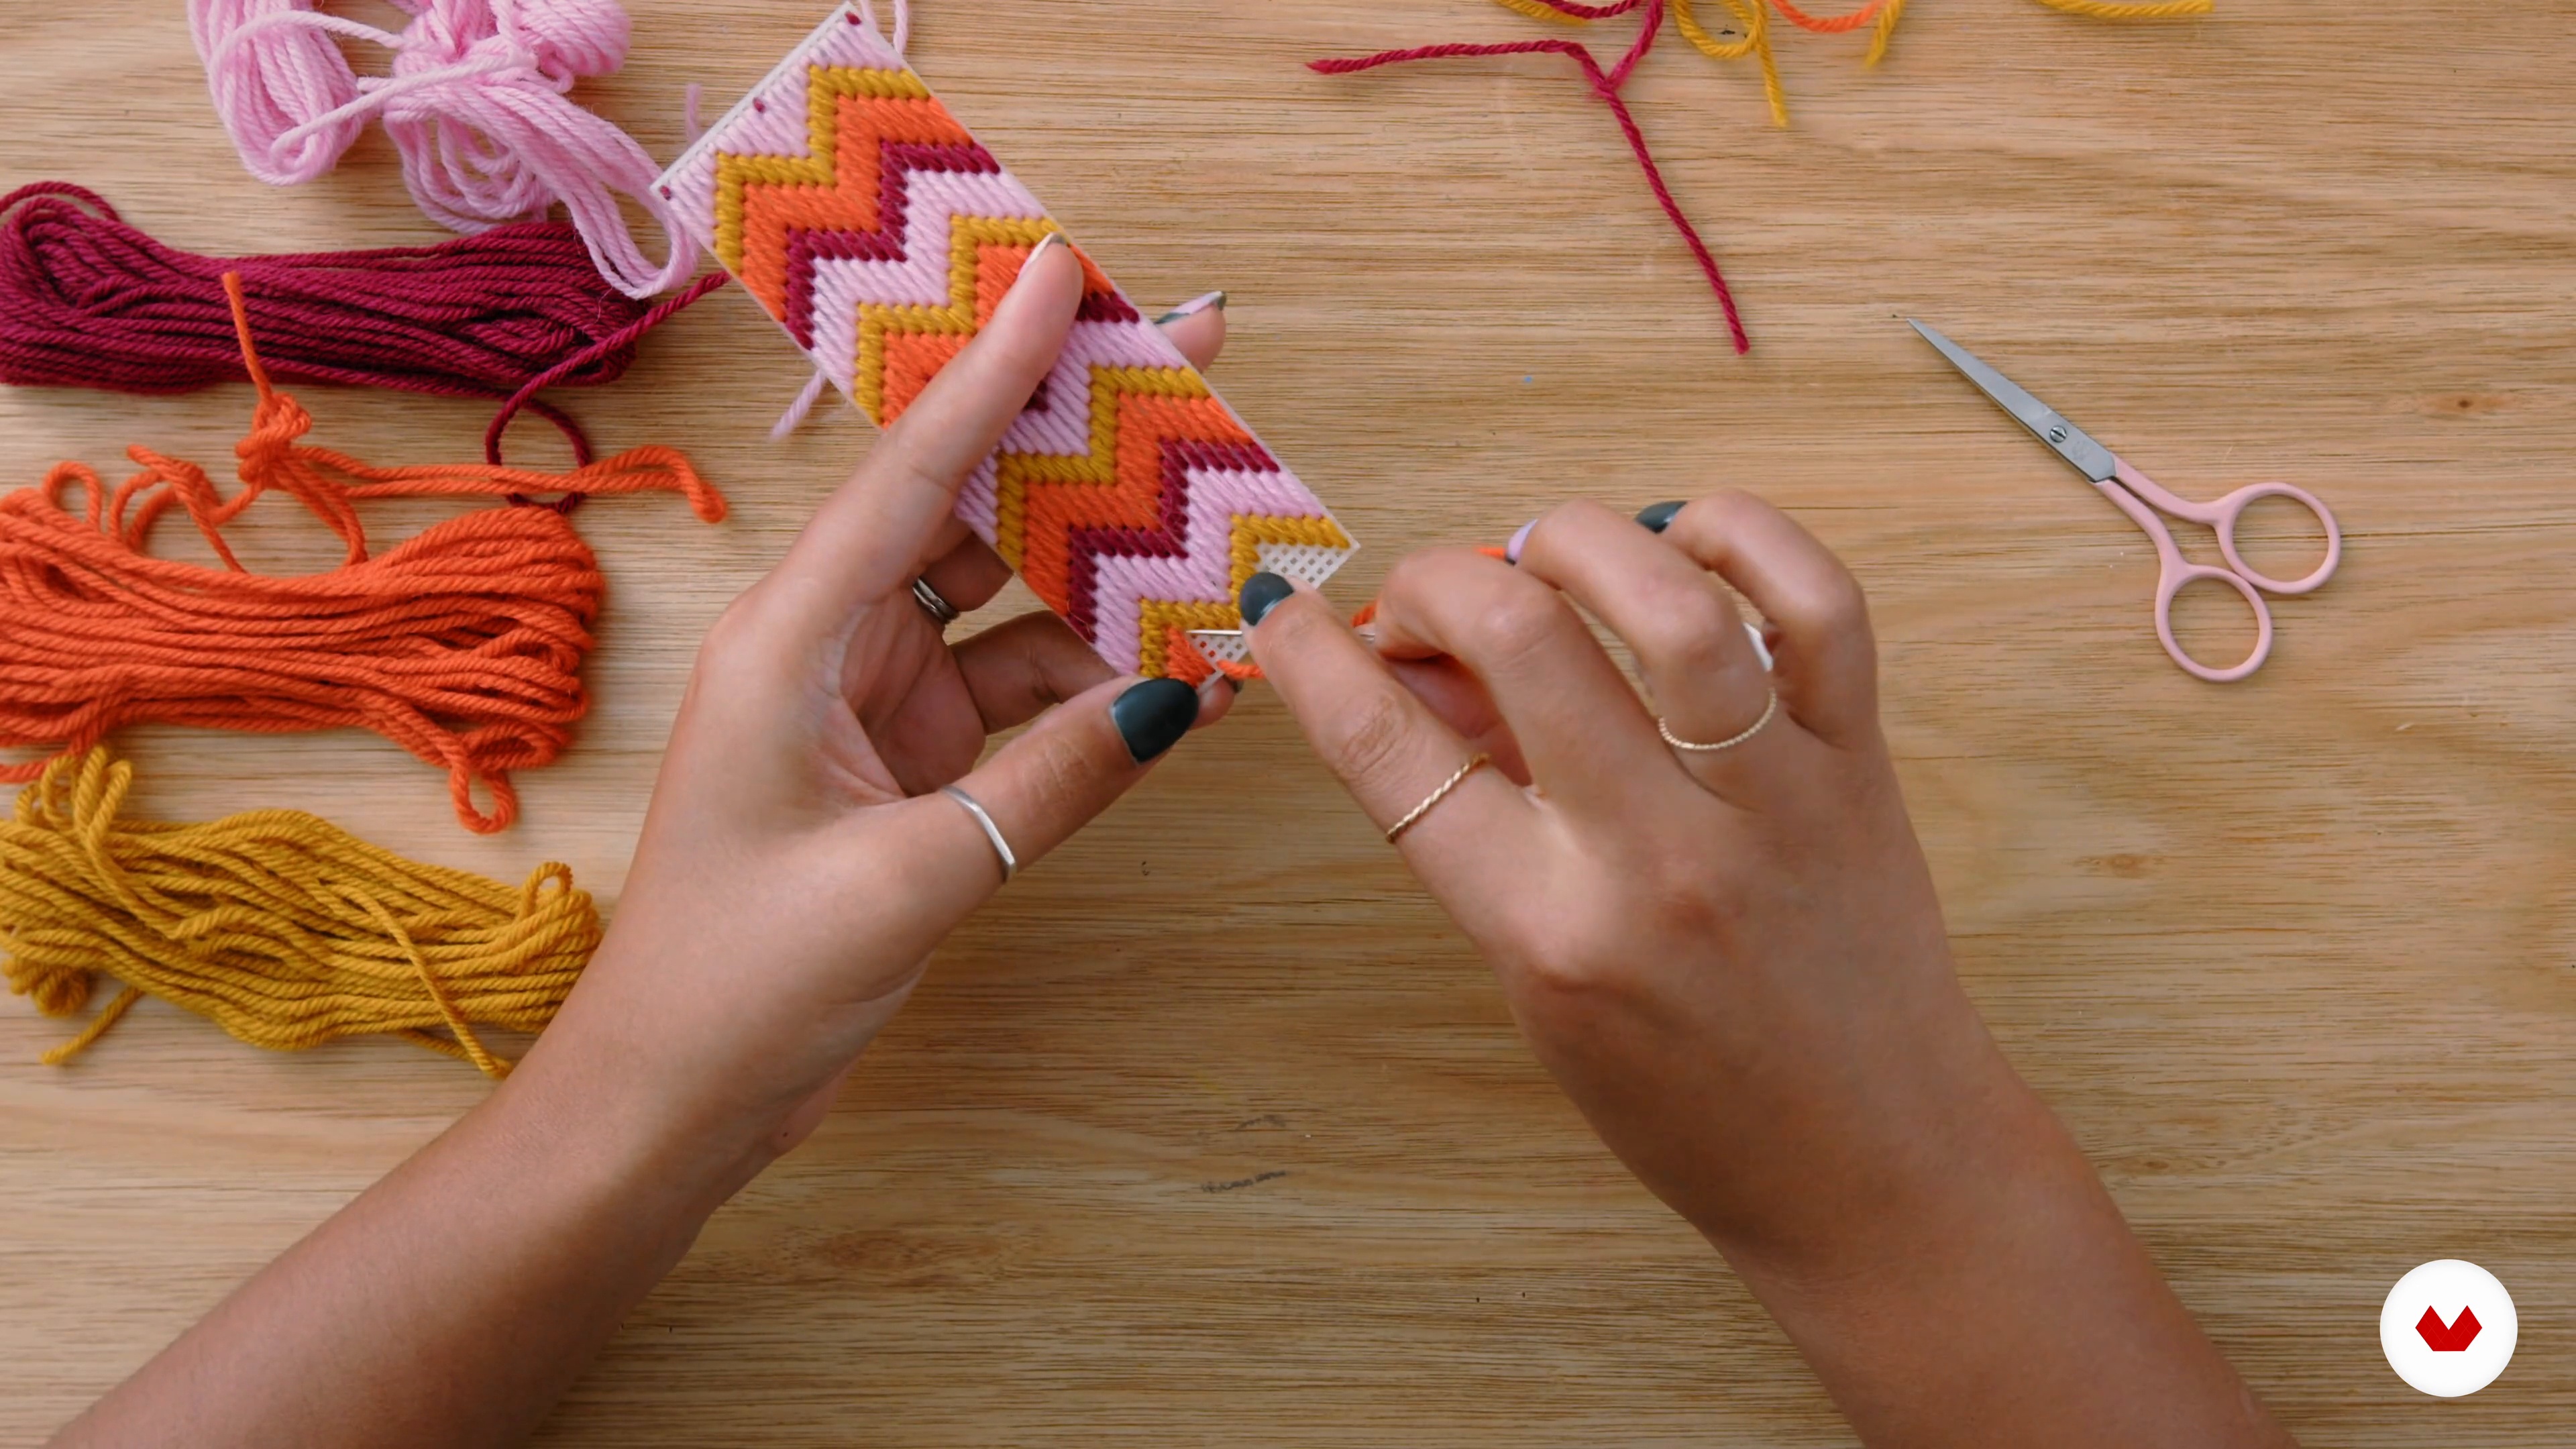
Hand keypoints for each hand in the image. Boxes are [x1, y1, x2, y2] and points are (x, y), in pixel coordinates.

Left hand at [515, 240, 1234, 1190]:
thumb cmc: (738, 986)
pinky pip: (1021, 692)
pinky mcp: (908, 764)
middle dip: (1076, 435)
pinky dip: (1094, 678)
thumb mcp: (905, 880)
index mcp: (790, 639)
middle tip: (1186, 354)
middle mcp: (830, 645)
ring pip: (1011, 600)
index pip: (911, 473)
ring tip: (1218, 515)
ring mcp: (873, 702)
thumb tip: (1176, 698)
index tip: (1064, 272)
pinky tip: (1180, 660)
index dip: (994, 368)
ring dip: (1107, 569)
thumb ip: (1047, 785)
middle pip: (969, 506)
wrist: (671, 1102)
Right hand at [1241, 495, 2289, 1445]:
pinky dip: (1746, 536)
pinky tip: (1689, 540)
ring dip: (1579, 540)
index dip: (1315, 661)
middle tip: (1432, 600)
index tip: (1288, 615)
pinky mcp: (1861, 766)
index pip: (1394, 756)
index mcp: (1552, 933)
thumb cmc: (1690, 1099)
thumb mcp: (1537, 982)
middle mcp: (1660, 857)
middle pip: (1520, 639)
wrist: (1874, 1167)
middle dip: (1440, 581)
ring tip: (1547, 557)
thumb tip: (1406, 676)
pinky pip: (1820, 604)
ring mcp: (1772, 802)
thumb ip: (1473, 827)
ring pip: (1672, 598)